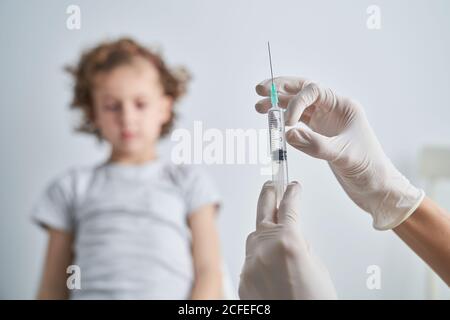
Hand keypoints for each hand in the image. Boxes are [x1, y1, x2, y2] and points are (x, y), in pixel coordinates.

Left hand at [239, 181, 336, 299]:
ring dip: (265, 234)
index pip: (288, 207)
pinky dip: (261, 260)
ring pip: (255, 238)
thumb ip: (300, 243)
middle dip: (268, 195)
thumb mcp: (315, 265)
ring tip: (278, 239)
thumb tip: (291, 233)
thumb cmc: (314, 300)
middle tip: (271, 185)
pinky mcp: (244, 279)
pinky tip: (273, 269)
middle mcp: (264, 248)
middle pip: (263, 212)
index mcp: (287, 241)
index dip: (292, 193)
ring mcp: (251, 263)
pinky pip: (251, 260)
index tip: (292, 186)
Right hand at [255, 77, 424, 229]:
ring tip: (259, 107)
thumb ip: (315, 144)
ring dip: (278, 104)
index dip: (296, 102)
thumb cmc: (369, 169)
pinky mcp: (319, 135)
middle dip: (281, 88)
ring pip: (298, 106)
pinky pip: (298, 122)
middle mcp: (333, 110)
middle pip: (303, 91)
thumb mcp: (343, 155)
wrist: (376, 188)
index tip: (286, 121)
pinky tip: (273, 123)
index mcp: (344, 106)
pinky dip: (284, 121)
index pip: (314, 92)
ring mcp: (325, 122)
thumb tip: (288, 134)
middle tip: (260, 89)